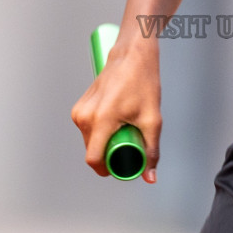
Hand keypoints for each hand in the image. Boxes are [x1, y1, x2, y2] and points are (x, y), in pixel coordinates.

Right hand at [71, 38, 161, 182]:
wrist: (131, 55)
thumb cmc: (142, 81)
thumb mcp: (152, 119)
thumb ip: (151, 150)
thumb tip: (150, 177)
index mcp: (100, 120)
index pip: (94, 159)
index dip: (107, 170)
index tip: (121, 168)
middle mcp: (85, 117)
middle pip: (93, 151)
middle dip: (110, 156)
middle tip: (130, 146)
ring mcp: (80, 111)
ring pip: (90, 141)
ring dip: (105, 143)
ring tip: (125, 131)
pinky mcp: (80, 107)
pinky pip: (88, 130)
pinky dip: (101, 133)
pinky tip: (116, 124)